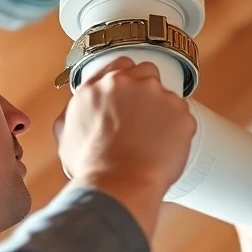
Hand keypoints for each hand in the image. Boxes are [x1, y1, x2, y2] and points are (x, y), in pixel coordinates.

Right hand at [55, 56, 196, 236]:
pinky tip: (164, 147)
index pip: (120, 66)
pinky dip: (177, 130)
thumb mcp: (67, 134)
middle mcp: (128, 84)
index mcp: (99, 86)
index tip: (130, 94)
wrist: (119, 185)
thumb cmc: (93, 167)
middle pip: (146, 73)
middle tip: (143, 118)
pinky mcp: (180, 113)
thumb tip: (81, 105)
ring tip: (153, 140)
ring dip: (162, 112)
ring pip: (166, 96)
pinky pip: (183, 116)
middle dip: (146, 92)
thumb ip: (76, 110)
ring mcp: (157, 96)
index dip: (126, 80)